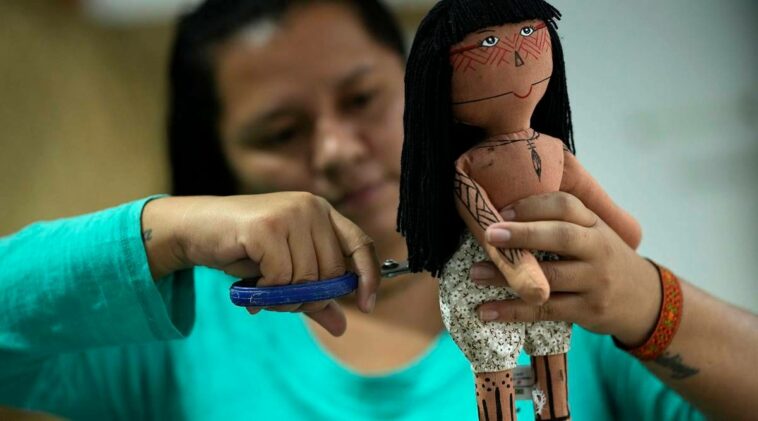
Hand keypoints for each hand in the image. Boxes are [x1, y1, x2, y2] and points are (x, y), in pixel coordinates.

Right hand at [141, 193, 380, 336]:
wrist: (194, 229)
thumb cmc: (242, 248)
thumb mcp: (283, 272)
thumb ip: (312, 296)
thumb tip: (342, 328)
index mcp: (321, 212)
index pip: (360, 244)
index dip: (368, 277)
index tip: (367, 306)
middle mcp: (311, 208)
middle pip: (330, 272)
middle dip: (308, 299)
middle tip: (279, 300)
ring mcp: (290, 214)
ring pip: (306, 279)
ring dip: (283, 298)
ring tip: (261, 291)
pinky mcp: (268, 227)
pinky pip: (281, 277)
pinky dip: (265, 290)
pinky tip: (250, 283)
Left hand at [472, 192, 660, 345]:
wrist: (645, 300)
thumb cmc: (603, 259)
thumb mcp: (593, 232)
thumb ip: (560, 221)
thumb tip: (502, 208)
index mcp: (594, 224)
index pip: (566, 206)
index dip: (533, 206)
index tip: (501, 210)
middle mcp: (597, 249)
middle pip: (561, 236)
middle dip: (523, 234)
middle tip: (488, 234)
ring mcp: (594, 281)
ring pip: (548, 277)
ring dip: (508, 276)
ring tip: (475, 274)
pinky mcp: (587, 311)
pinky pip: (545, 310)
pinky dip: (512, 311)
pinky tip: (486, 311)